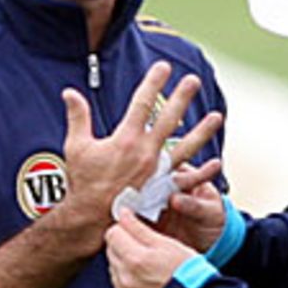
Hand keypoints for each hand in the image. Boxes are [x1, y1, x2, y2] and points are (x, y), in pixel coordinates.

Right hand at [60, 61, 222, 251]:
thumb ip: (78, 117)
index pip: (142, 103)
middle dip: (182, 97)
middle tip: (193, 81)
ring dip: (202, 131)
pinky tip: (216, 164)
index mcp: (126, 139)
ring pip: (186, 147)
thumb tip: (70, 92)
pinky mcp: (162, 190)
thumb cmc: (83, 184)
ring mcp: (157, 172)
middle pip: (169, 119)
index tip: (164, 67)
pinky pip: (186, 181)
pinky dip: (202, 174)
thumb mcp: (76, 147)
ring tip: (217, 117)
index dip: (153, 82)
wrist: (91, 220)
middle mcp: (146, 152)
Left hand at [105, 208, 193, 287]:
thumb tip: (123, 214)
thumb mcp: (166, 243)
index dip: (124, 227)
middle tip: (142, 245)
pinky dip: (127, 279)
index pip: (113, 234)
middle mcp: (126, 278)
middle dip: (123, 244)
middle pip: (111, 251)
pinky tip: (144, 279)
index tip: (133, 227)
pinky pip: (119, 286)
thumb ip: (139, 228)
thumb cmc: (186, 271)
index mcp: (135, 259)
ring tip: (146, 264)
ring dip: (124, 262)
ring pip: (114, 268)